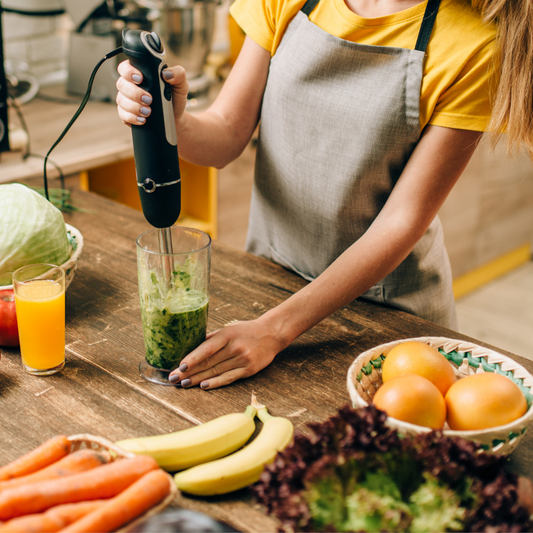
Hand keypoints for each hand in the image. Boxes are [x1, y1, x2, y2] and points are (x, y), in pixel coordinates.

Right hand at [116, 60, 188, 126]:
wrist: (175, 118)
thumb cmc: (175, 98)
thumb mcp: (180, 85)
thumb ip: (178, 74)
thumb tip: (167, 73)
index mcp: (140, 73)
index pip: (126, 67)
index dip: (129, 72)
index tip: (140, 79)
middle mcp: (130, 84)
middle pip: (122, 84)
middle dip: (134, 93)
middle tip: (149, 99)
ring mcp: (126, 99)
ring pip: (121, 100)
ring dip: (134, 106)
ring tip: (148, 112)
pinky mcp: (126, 113)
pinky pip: (123, 114)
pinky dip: (132, 117)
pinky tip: (142, 119)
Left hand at [169, 318, 288, 389]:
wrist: (272, 334)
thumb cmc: (246, 330)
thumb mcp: (229, 328)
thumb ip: (212, 338)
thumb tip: (191, 348)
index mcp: (228, 334)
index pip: (207, 348)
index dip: (193, 358)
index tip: (180, 366)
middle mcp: (235, 347)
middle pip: (209, 362)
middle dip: (189, 371)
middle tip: (173, 378)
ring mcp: (243, 359)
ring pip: (216, 372)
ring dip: (198, 379)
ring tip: (183, 384)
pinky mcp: (249, 370)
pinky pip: (229, 378)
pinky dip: (215, 382)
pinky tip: (203, 386)